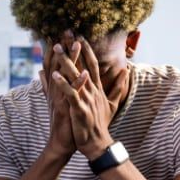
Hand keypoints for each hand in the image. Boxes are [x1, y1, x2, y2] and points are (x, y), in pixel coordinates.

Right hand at [40, 37, 76, 161]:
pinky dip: (78, 83)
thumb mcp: (54, 100)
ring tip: (76, 44)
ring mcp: (58, 99)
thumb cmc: (62, 122)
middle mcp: (54, 90)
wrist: (61, 142)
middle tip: (66, 30)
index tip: (59, 33)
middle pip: (57, 64)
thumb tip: (40, 71)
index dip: (55, 48)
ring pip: (64, 75)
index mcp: (54, 88)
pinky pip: (72, 93)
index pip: (53, 64)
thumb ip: (47, 85)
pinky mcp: (64, 108)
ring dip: (70, 59)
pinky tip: (85, 73)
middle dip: (62, 47)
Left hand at [46, 34, 128, 158]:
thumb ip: (118, 87)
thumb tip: (125, 72)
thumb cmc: (101, 124)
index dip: (86, 50)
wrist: (98, 144)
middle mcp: (93, 91)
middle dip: (74, 50)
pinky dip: (63, 84)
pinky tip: (54, 75)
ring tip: (57, 49)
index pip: (93, 65)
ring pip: (76, 77)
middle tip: (65, 35)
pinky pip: (71, 93)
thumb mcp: (112, 104)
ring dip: (66, 62)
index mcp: (97, 89)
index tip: (79, 37)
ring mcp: (87, 99)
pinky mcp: (80, 109)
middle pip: (83, 66)